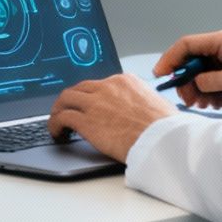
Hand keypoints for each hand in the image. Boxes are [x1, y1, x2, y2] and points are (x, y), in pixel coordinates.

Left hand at [47, 74, 174, 162]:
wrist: (163, 140)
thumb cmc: (166, 129)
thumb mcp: (157, 105)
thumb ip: (142, 104)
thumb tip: (141, 112)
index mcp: (126, 82)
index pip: (100, 84)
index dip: (90, 96)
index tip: (88, 105)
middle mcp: (108, 87)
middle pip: (80, 88)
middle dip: (72, 100)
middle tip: (68, 111)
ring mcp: (96, 103)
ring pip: (66, 99)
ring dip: (59, 110)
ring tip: (58, 123)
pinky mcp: (87, 121)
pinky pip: (62, 117)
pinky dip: (55, 124)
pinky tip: (58, 133)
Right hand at [154, 30, 221, 110]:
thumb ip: (212, 80)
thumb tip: (194, 83)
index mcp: (221, 42)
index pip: (187, 45)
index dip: (171, 58)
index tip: (161, 74)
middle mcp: (219, 52)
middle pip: (189, 63)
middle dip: (184, 81)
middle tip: (185, 98)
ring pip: (196, 78)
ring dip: (194, 92)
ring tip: (200, 103)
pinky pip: (206, 87)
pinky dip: (205, 97)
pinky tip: (211, 104)